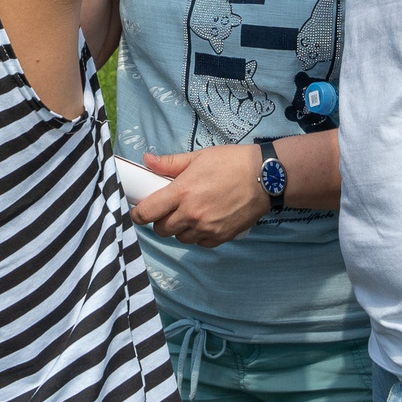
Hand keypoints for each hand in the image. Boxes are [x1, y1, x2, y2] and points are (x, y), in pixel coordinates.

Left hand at [130, 144, 271, 246]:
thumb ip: (170, 163)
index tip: (138, 211)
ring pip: (180, 238)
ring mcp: (206, 228)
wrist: (264, 177)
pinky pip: (199, 243)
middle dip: (160, 220)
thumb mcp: (198, 157)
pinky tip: (204, 221)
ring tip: (189, 213)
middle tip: (168, 208)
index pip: (147, 212)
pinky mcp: (221, 237)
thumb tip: (147, 161)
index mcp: (182, 192)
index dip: (138, 214)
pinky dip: (197, 235)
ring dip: (179, 229)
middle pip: (161, 229)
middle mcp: (191, 214)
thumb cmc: (231, 162)